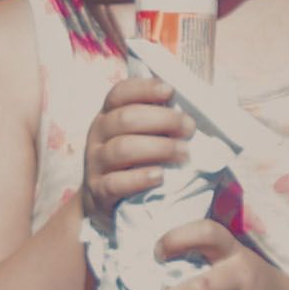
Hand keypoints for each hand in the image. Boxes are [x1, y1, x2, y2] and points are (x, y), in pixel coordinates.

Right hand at [85, 74, 190, 213]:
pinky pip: (115, 183)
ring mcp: (95, 163)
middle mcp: (98, 135)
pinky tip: (160, 176)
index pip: (120, 93)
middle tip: (189, 128)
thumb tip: (193, 115)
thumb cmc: (135, 161)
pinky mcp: (98, 191)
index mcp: (108, 115)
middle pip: (125, 119)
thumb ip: (159, 123)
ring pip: (122, 149)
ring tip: (183, 153)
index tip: (170, 91)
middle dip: (162, 120)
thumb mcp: (141, 136)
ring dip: (158, 148)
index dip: (144, 88)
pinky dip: (139, 178)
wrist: (106, 201)